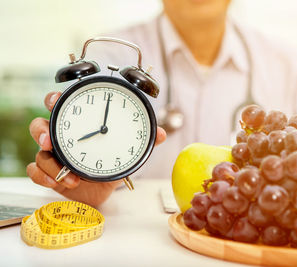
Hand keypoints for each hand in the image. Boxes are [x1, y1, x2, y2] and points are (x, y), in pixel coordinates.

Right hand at [27, 91, 166, 206]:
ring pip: (39, 152)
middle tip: (49, 139)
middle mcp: (63, 137)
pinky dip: (44, 178)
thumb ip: (143, 140)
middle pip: (40, 125)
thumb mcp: (129, 150)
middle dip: (41, 130)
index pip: (61, 105)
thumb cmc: (113, 161)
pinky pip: (35, 172)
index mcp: (79, 124)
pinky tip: (60, 182)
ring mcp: (54, 155)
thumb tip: (161, 134)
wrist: (105, 189)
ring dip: (48, 162)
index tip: (56, 100)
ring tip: (67, 175)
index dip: (54, 99)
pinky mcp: (49, 173)